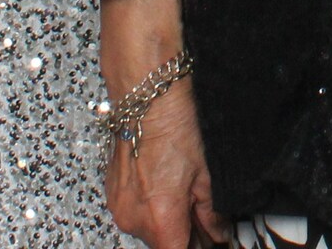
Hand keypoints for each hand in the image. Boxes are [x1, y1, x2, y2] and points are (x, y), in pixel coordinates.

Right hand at [103, 77, 222, 246]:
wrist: (147, 98)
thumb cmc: (175, 127)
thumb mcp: (206, 175)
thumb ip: (211, 214)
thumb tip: (219, 234)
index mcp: (161, 219)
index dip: (199, 248)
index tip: (212, 242)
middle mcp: (134, 219)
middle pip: (164, 244)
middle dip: (187, 237)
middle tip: (207, 222)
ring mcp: (120, 208)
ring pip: (151, 231)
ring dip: (169, 223)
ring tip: (187, 198)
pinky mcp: (112, 195)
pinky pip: (137, 213)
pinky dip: (153, 209)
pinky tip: (168, 189)